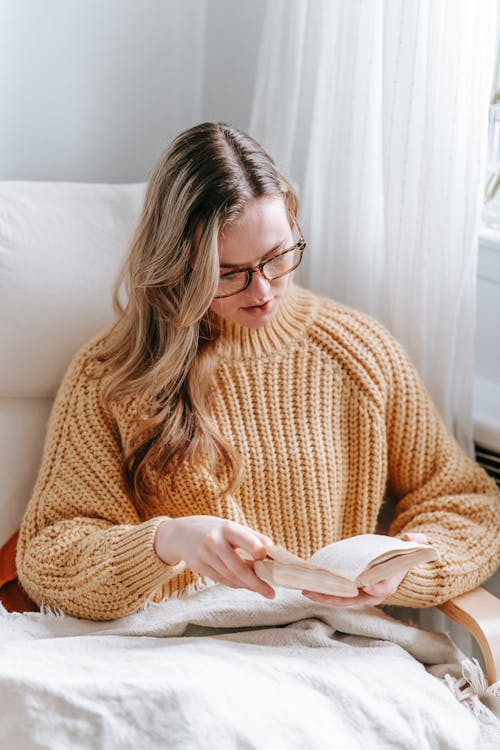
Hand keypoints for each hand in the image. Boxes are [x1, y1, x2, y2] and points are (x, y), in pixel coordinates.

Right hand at [154, 515, 275, 598]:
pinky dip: (236, 584)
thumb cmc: (211, 528)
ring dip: (247, 586)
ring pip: (231, 577)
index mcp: (227, 528)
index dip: (261, 554)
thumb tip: (272, 549)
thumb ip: (252, 536)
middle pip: (239, 568)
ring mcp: (205, 555)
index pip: (248, 542)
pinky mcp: (199, 567)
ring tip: (261, 589)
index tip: (270, 561)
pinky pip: (222, 580)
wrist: (179, 533)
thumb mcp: (230, 525)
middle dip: (257, 583)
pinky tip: (245, 585)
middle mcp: (215, 541)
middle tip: (271, 593)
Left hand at [302, 531, 427, 606]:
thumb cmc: (404, 555)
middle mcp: (375, 593)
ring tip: (307, 591)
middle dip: (335, 596)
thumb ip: (415, 541)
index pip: (381, 588)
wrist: (401, 566)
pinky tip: (312, 589)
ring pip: (343, 599)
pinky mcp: (354, 592)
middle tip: (316, 592)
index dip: (373, 587)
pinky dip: (327, 593)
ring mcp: (364, 595)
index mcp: (390, 583)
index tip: (363, 584)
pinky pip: (339, 595)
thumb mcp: (414, 546)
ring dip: (325, 596)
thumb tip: (409, 537)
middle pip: (354, 599)